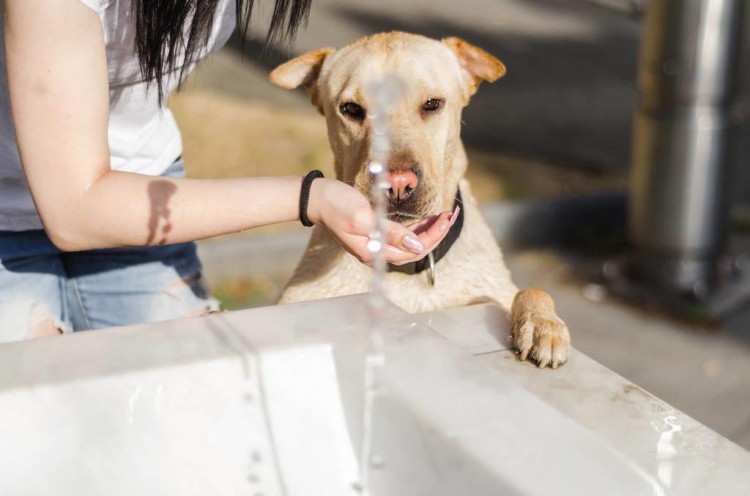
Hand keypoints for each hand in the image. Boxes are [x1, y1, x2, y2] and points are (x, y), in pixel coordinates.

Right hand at [307, 178, 453, 264]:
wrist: (316, 198)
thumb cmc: (337, 205)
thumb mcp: (364, 217)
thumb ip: (392, 234)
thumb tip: (417, 247)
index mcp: (375, 252)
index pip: (414, 251)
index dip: (434, 236)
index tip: (447, 219)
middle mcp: (377, 252)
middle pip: (415, 249)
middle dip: (436, 233)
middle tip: (452, 214)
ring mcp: (376, 244)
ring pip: (410, 243)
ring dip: (428, 231)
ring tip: (444, 216)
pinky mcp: (374, 234)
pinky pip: (402, 237)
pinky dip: (416, 228)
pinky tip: (426, 220)